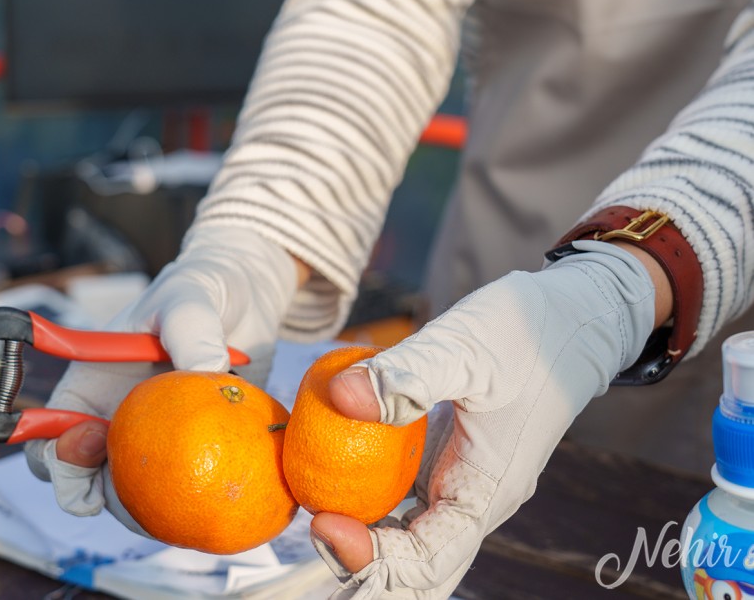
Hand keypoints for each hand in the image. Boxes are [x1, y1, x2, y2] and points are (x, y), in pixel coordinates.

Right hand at [24, 226, 300, 529]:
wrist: (246, 299)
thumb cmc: (202, 288)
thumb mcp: (190, 301)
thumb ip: (191, 333)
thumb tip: (207, 376)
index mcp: (92, 384)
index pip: (50, 436)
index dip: (56, 460)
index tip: (88, 454)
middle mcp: (114, 418)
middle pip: (86, 481)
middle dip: (102, 499)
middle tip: (140, 496)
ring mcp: (152, 438)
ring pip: (132, 494)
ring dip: (146, 509)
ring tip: (178, 507)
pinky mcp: (193, 449)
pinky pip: (180, 488)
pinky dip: (189, 500)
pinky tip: (214, 500)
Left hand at [309, 241, 657, 597]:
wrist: (570, 317)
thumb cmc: (526, 331)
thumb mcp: (463, 346)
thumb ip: (405, 375)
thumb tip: (339, 396)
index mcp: (487, 489)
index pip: (427, 556)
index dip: (372, 558)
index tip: (321, 523)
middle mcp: (472, 499)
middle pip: (414, 564)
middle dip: (361, 564)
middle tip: (310, 528)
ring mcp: (458, 484)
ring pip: (407, 538)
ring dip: (363, 538)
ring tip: (314, 515)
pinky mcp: (445, 463)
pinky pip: (404, 500)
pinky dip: (369, 501)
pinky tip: (332, 481)